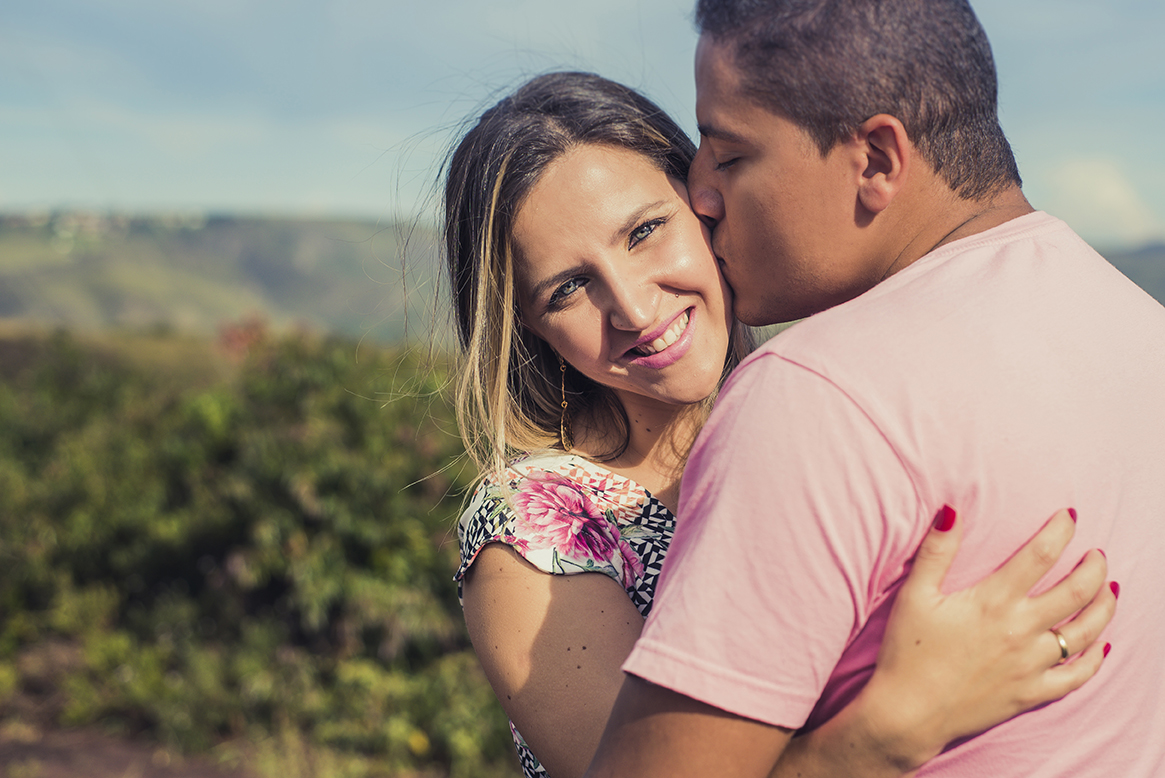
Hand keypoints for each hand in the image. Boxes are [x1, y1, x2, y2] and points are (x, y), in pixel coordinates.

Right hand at [858, 506, 1116, 770]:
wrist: (908, 712)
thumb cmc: (907, 651)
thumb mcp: (915, 595)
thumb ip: (937, 550)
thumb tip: (952, 509)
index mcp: (993, 602)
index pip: (1040, 556)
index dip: (1060, 531)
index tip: (1070, 516)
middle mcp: (1021, 630)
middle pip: (1076, 591)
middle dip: (1094, 567)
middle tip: (1097, 553)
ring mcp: (1031, 664)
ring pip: (1086, 631)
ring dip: (1104, 606)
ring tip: (1109, 588)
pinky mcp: (1032, 693)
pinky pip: (1077, 676)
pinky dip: (1095, 659)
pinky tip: (1102, 644)